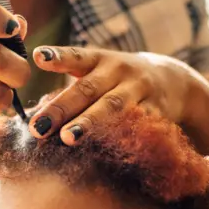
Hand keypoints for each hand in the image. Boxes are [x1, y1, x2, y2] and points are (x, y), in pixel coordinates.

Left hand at [28, 46, 203, 144]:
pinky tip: (104, 151)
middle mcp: (119, 71)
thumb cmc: (117, 82)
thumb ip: (71, 90)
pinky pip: (136, 125)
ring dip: (89, 123)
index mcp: (99, 60)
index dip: (58, 57)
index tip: (38, 57)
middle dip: (61, 109)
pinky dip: (120, 137)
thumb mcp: (98, 74)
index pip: (76, 57)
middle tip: (38, 127)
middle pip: (87, 89)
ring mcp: (139, 90)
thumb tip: (36, 119)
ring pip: (113, 107)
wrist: (172, 82)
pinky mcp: (157, 110)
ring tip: (68, 138)